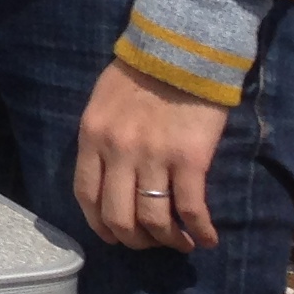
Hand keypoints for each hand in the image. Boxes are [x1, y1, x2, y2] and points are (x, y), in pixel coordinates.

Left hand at [73, 60, 229, 250]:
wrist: (182, 50)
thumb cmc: (142, 74)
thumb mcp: (103, 103)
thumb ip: (101, 138)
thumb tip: (106, 175)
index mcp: (92, 137)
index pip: (86, 195)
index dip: (99, 224)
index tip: (113, 237)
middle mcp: (118, 152)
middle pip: (119, 216)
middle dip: (135, 240)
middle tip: (150, 243)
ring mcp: (154, 157)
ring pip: (154, 219)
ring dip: (168, 241)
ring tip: (181, 243)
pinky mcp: (190, 160)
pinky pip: (191, 209)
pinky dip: (199, 231)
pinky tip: (207, 239)